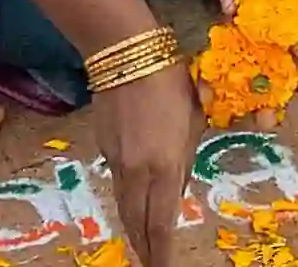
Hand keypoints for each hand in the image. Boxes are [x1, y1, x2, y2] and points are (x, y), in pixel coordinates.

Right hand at [101, 61, 195, 265]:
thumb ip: (186, 158)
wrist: (125, 52)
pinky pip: (118, 181)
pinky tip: (133, 198)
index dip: (162, 252)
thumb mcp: (193, 119)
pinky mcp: (103, 147)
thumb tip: (177, 188)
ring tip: (142, 243)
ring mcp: (116, 160)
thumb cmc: (170, 79)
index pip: (161, 223)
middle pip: (137, 222)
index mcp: (165, 164)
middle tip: (152, 264)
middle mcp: (137, 170)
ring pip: (124, 205)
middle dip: (145, 248)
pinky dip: (127, 197)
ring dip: (133, 227)